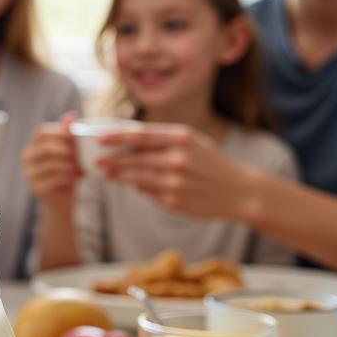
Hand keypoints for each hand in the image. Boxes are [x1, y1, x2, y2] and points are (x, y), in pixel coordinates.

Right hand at [22, 112, 81, 212]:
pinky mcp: (35, 187)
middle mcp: (27, 157)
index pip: (41, 132)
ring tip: (82, 167)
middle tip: (80, 154)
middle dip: (66, 150)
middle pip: (45, 147)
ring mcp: (29, 173)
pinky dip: (68, 177)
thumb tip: (72, 114)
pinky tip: (78, 177)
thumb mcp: (70, 151)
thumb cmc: (67, 171)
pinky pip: (53, 179)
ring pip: (51, 164)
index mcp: (34, 145)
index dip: (59, 133)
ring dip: (70, 165)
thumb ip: (68, 134)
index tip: (75, 138)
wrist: (63, 199)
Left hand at [98, 123, 256, 219]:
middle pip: (133, 158)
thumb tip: (128, 142)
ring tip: (107, 174)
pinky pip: (147, 193)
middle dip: (111, 160)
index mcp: (182, 138)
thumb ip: (163, 139)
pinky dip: (138, 188)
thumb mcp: (193, 141)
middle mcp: (177, 158)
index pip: (140, 135)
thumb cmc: (212, 163)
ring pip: (135, 178)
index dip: (116, 137)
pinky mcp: (173, 201)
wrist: (240, 192)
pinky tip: (134, 185)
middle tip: (96, 161)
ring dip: (118, 176)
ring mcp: (174, 182)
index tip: (99, 139)